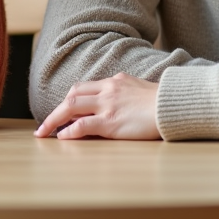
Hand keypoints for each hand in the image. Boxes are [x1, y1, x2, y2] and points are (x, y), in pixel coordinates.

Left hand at [35, 73, 159, 139]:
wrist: (174, 106)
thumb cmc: (161, 102)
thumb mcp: (138, 89)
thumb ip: (123, 92)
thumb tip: (114, 101)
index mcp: (114, 81)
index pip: (83, 87)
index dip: (68, 100)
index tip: (60, 112)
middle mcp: (107, 90)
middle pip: (72, 95)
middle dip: (55, 111)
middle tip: (44, 126)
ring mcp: (108, 105)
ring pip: (71, 107)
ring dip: (54, 120)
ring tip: (44, 133)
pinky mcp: (111, 122)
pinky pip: (82, 126)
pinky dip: (69, 131)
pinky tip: (62, 138)